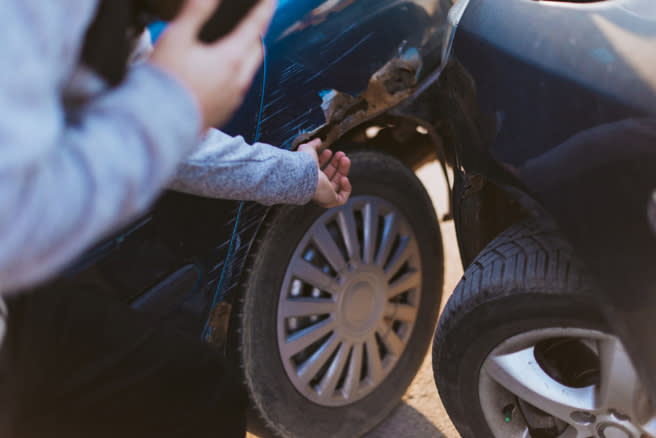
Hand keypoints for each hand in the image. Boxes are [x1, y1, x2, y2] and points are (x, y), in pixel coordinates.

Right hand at [149, 0, 275, 129]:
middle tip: (252, 21)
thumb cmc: (165, 81)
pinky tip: (220, 73)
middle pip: (256, 50)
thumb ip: (196, 12)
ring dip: (246, 54)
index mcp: (230, 59)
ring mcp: (233, 99)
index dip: (264, 9)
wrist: (159, 125)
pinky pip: (237, 89)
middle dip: (256, 33)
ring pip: (248, 71)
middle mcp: (238, 81)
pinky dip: (235, 75)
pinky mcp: (225, 113)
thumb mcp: (176, 37)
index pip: (255, 27)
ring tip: (235, 44)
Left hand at [298, 139, 351, 207]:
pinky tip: (344, 178)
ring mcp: (322, 195)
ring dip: (343, 170)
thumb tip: (318, 140)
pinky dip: (346, 188)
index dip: (325, 160)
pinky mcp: (330, 201)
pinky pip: (342, 198)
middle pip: (329, 176)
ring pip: (337, 184)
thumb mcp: (308, 149)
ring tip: (345, 159)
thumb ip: (313, 144)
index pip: (318, 169)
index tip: (328, 151)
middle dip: (336, 163)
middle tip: (341, 154)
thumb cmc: (303, 164)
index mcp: (308, 176)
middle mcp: (315, 187)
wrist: (304, 175)